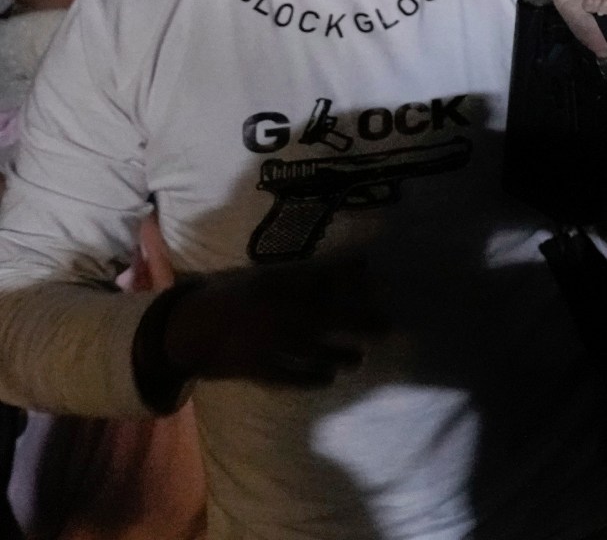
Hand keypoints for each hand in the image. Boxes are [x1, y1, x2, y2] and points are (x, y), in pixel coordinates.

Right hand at [158, 258, 383, 387]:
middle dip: (361, 321)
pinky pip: (288, 377)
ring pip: (312, 349)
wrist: (184, 329)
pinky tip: (329, 379)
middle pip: (327, 315)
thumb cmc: (233, 298)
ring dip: (340, 355)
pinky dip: (310, 379)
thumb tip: (359, 263)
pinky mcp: (253, 367)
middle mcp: (272, 310)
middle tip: (387, 326)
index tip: (376, 277)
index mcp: (273, 283)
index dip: (350, 276)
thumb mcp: (265, 277)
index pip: (321, 276)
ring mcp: (263, 341)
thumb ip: (307, 273)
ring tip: (358, 358)